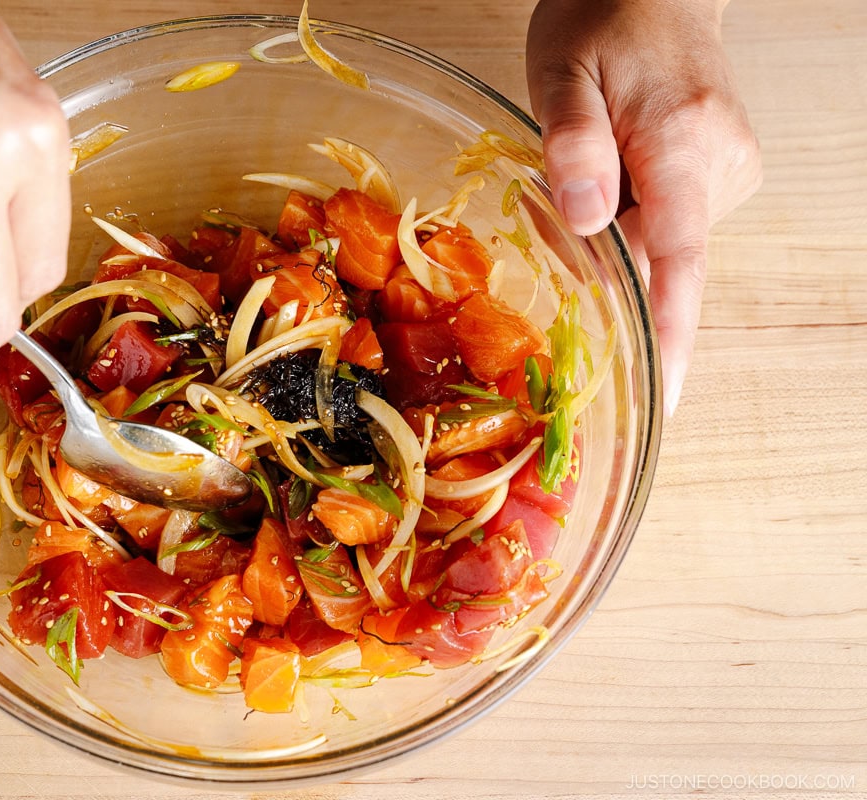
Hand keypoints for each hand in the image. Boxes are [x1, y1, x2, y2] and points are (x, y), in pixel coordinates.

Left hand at [525, 0, 760, 414]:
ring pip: (661, 242)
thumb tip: (586, 219)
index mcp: (680, 140)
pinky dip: (633, 221)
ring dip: (615, 233)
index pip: (679, 257)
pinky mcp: (724, 174)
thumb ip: (572, 144)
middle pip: (658, 255)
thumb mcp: (561, 71)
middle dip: (605, 264)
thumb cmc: (603, 21)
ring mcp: (729, 170)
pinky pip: (669, 223)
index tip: (665, 394)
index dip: (670, 331)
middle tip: (560, 227)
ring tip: (587, 174)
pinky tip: (612, 179)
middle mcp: (720, 163)